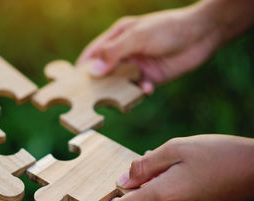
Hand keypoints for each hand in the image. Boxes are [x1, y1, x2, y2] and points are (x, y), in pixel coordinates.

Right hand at [77, 3, 220, 93]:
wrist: (202, 34)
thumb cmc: (167, 28)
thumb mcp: (137, 37)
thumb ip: (113, 53)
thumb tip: (92, 71)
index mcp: (116, 38)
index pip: (92, 55)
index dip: (82, 68)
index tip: (72, 84)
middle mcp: (124, 53)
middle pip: (103, 72)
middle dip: (97, 84)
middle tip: (89, 98)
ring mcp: (136, 67)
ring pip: (119, 84)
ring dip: (118, 92)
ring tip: (117, 99)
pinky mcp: (150, 78)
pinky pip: (137, 89)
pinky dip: (139, 92)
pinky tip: (147, 89)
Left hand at [106, 135, 253, 200]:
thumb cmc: (216, 152)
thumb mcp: (175, 148)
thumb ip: (144, 165)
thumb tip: (122, 179)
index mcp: (163, 197)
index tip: (108, 184)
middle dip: (126, 193)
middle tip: (135, 167)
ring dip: (143, 191)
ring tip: (156, 164)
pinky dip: (158, 193)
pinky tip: (170, 171)